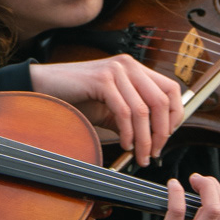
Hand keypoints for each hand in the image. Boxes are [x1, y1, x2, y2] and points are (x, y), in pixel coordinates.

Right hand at [29, 56, 182, 166]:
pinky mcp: (102, 80)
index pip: (171, 89)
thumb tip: (152, 139)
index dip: (175, 116)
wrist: (43, 86)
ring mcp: (116, 70)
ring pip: (143, 110)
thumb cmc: (75, 97)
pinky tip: (125, 144)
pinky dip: (128, 133)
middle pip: (162, 100)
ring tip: (139, 155)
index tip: (166, 138)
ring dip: (145, 138)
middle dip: (162, 132)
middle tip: (154, 152)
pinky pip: (124, 112)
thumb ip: (131, 118)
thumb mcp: (109, 108)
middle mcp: (129, 65)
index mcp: (134, 68)